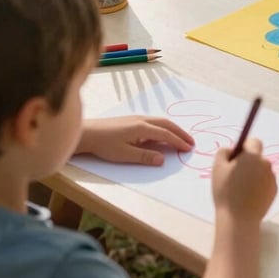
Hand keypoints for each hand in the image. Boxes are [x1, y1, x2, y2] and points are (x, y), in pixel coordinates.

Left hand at [77, 115, 193, 165]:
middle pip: (167, 124)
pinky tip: (163, 134)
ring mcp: (137, 118)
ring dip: (173, 128)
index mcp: (142, 128)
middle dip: (180, 132)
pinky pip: (154, 121)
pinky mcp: (132, 120)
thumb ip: (145, 156)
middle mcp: (142, 120)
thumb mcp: (124, 155)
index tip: (188, 149)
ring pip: (161, 121)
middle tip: (191, 142)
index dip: (178, 142)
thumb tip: (162, 159)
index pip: (165, 134)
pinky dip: (164, 127)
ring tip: (181, 137)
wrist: (87, 133)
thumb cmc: (103, 145)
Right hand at [211, 138, 276, 222]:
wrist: (239, 219)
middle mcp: (266, 164)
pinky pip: (265, 182)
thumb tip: (232, 149)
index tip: (236, 158)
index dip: (244, 148)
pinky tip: (248, 197)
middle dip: (248, 163)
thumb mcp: (217, 167)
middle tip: (234, 176)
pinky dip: (258, 186)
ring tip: (240, 189)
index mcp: (253, 156)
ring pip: (261, 170)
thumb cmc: (225, 191)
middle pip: (257, 157)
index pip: (254, 142)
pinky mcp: (274, 191)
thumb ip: (224, 152)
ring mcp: (272, 178)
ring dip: (253, 174)